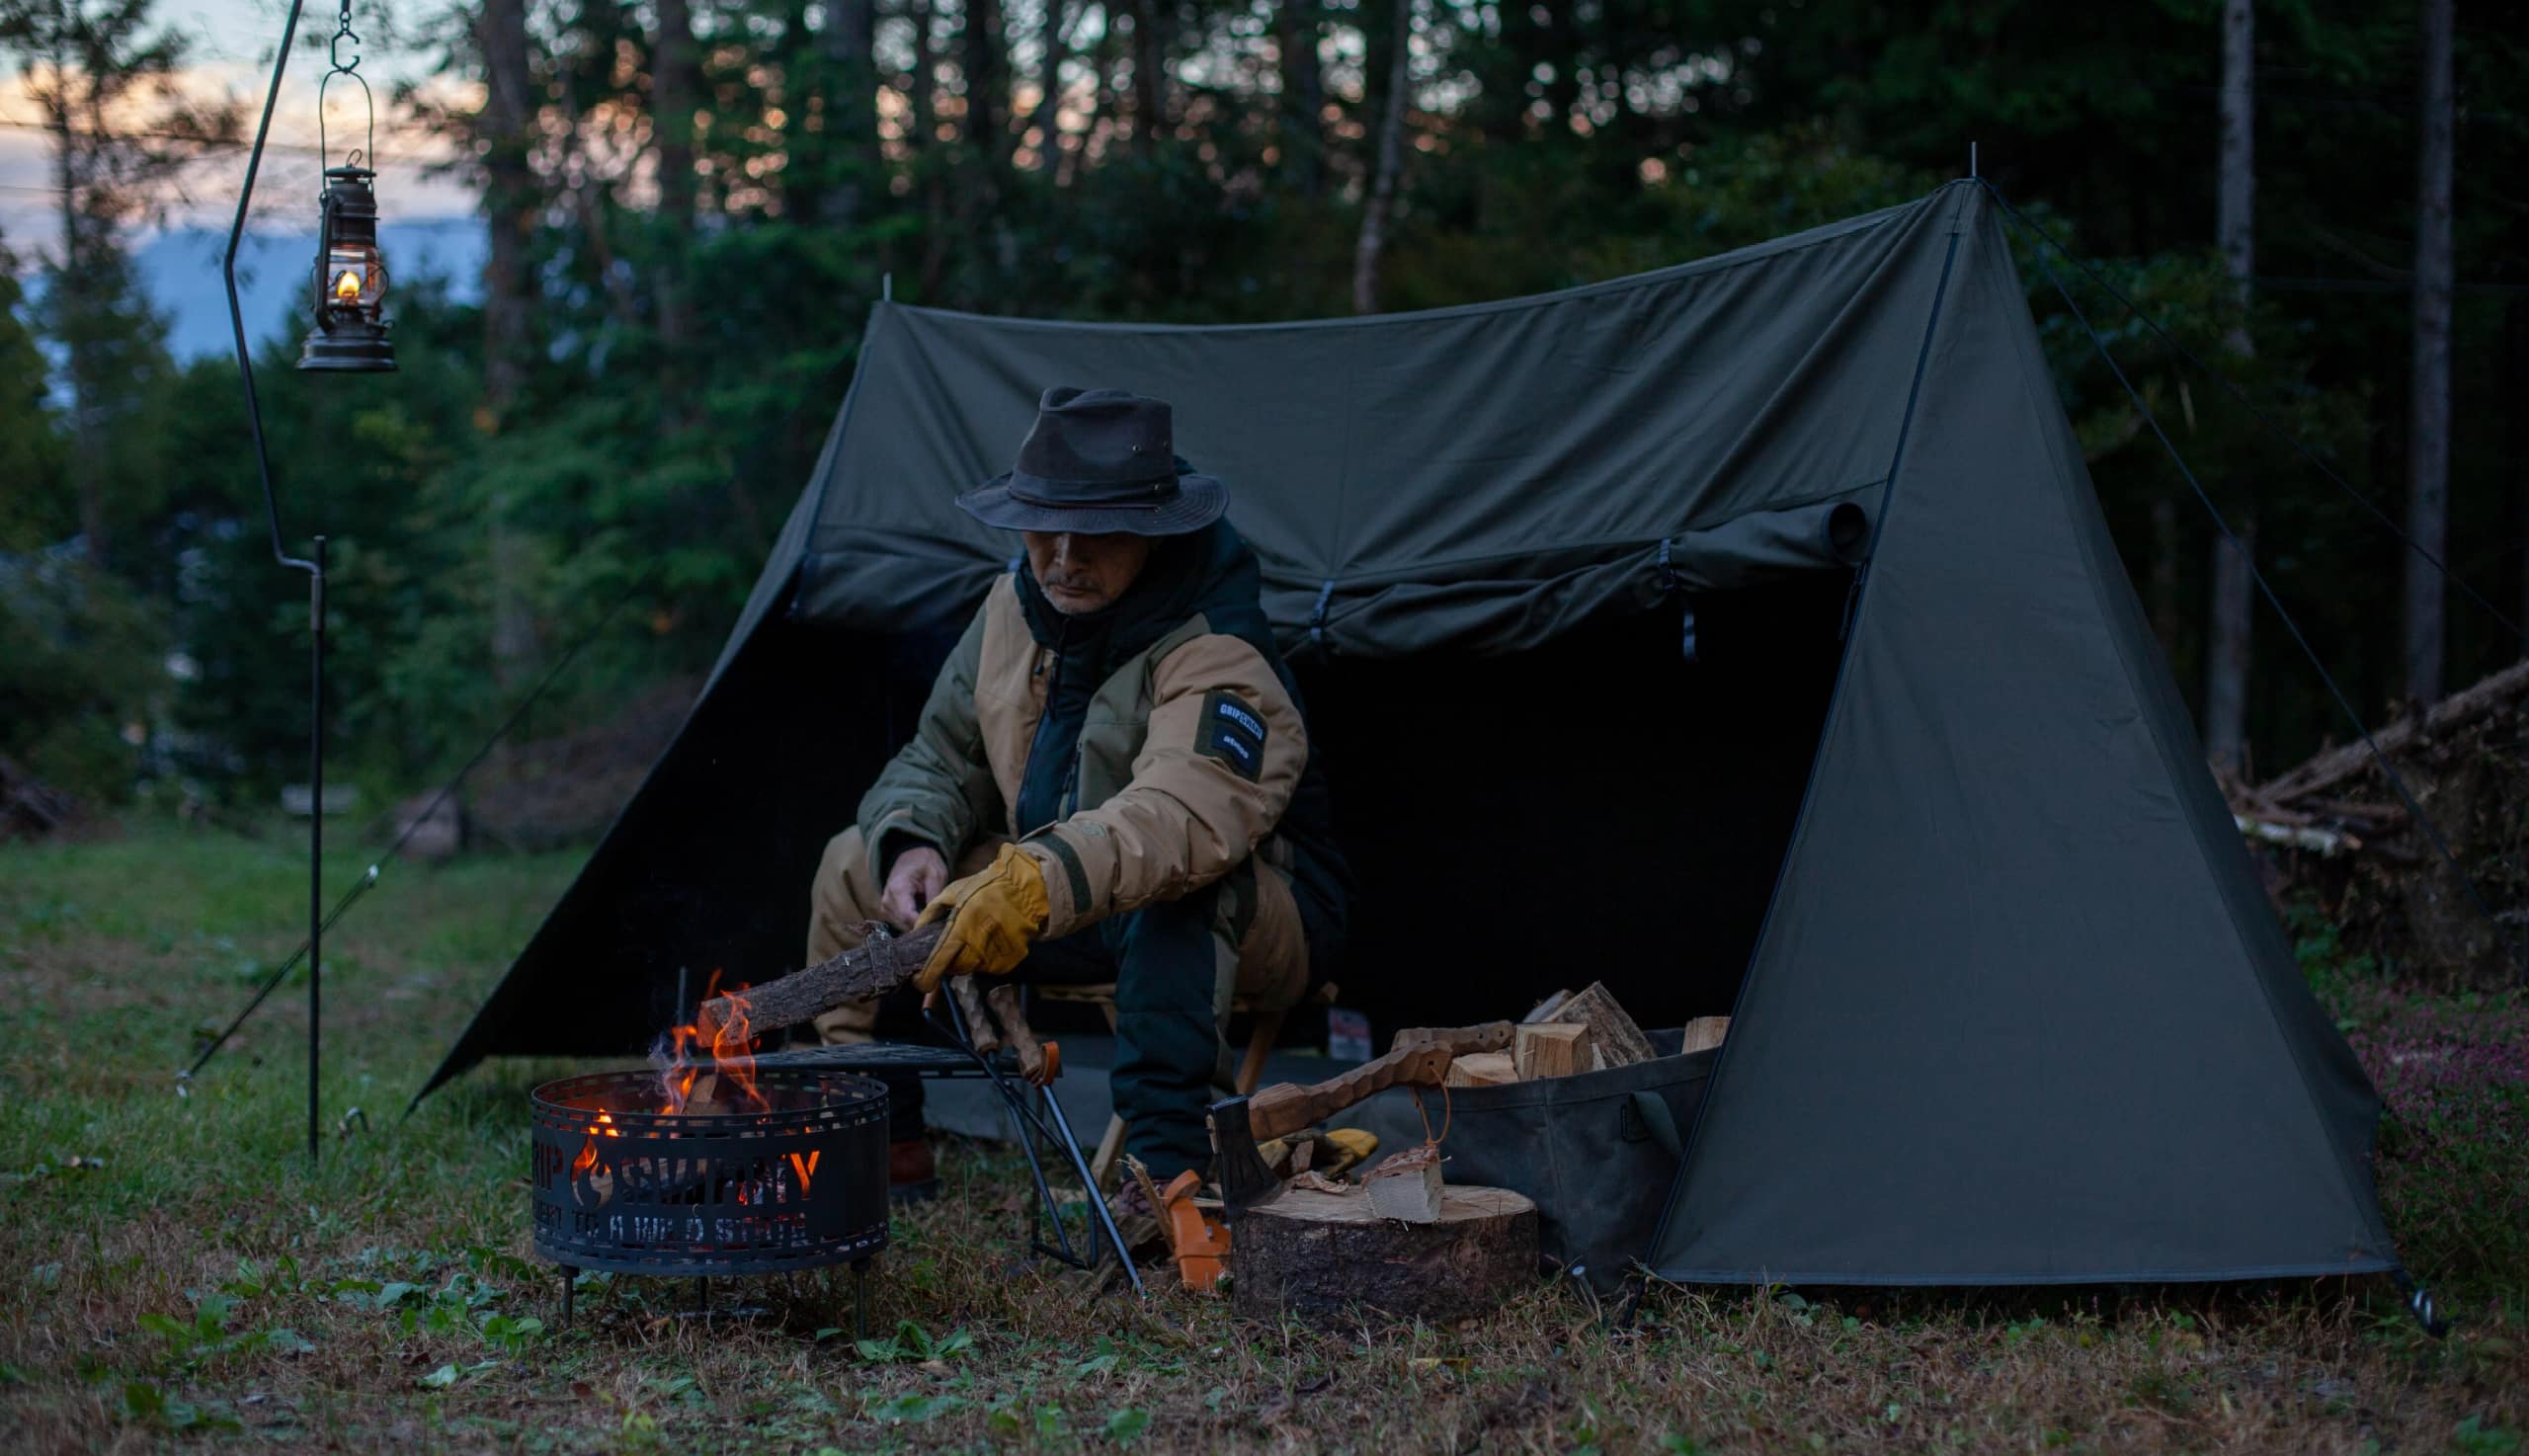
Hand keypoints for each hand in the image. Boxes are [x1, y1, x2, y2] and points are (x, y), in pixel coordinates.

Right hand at [880, 846, 948, 930]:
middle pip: (905, 925)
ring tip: (933, 917)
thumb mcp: (936, 874)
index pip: (908, 916)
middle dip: (923, 926)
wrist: (910, 856)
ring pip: (903, 928)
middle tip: (940, 922)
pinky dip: (914, 924)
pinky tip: (924, 916)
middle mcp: (887, 901)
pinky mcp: (888, 913)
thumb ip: (934, 896)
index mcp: (897, 889)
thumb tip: (935, 918)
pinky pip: (902, 925)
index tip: (940, 925)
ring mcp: (885, 908)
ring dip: (919, 926)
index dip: (924, 924)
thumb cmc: (924, 863)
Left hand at [913, 843, 1048, 992]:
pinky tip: (990, 940)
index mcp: (960, 931)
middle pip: (954, 969)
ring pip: (971, 968)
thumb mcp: (953, 892)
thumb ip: (931, 912)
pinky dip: (985, 958)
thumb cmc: (987, 887)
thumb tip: (917, 929)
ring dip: (967, 958)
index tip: (919, 981)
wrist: (1026, 890)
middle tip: (953, 944)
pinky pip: (989, 966)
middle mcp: (977, 949)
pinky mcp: (1009, 961)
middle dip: (948, 962)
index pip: (937, 965)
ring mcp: (995, 957)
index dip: (925, 978)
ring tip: (975, 935)